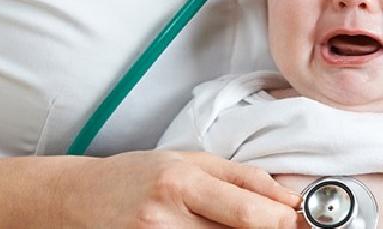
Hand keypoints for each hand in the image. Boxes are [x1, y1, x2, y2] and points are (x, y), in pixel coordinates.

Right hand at [54, 151, 300, 227]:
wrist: (80, 199)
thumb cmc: (137, 174)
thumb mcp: (189, 160)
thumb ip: (241, 177)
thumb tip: (287, 198)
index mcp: (181, 184)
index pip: (248, 213)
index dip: (284, 221)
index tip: (302, 219)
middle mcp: (168, 221)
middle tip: (285, 225)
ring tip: (239, 223)